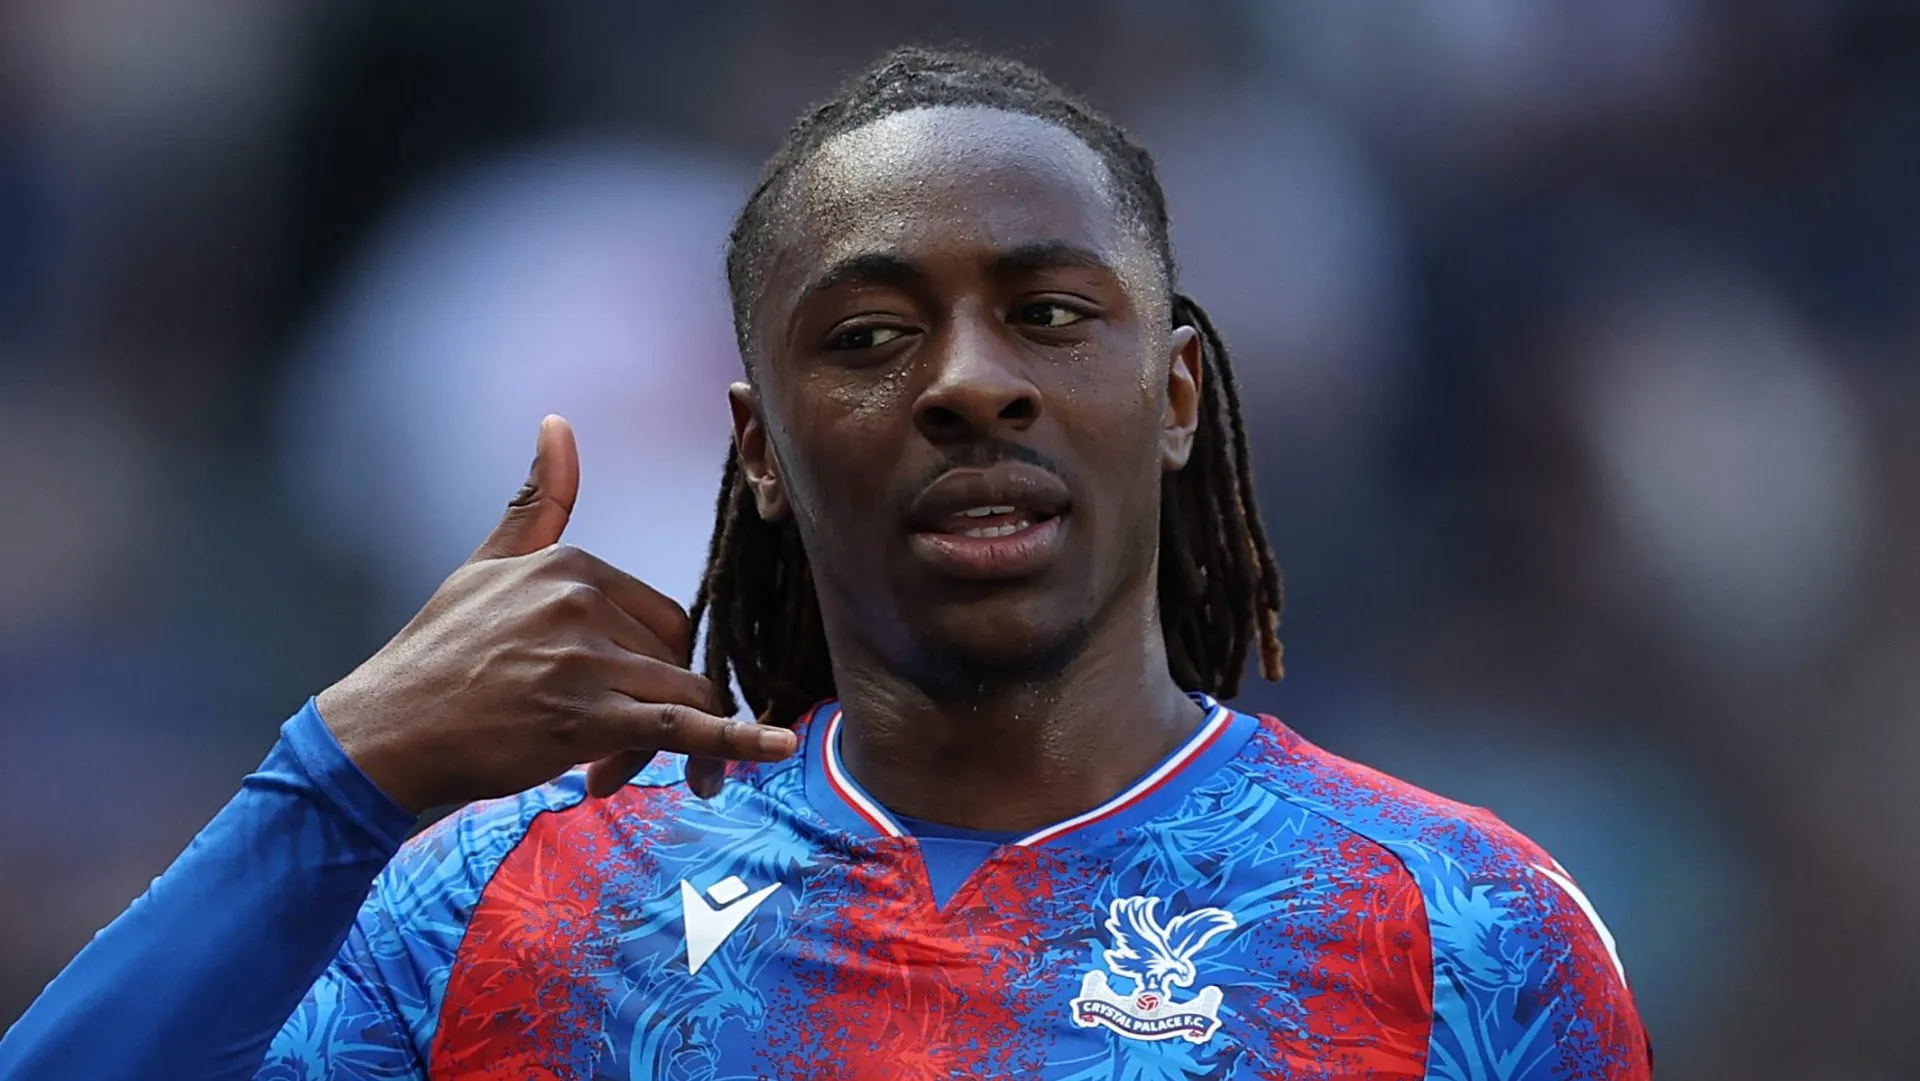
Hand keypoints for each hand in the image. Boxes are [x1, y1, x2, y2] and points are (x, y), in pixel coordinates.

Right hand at [315, 415, 794, 812]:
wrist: (385, 733)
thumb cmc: (437, 655)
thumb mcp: (485, 564)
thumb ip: (537, 500)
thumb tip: (558, 422)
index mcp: (571, 565)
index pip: (660, 616)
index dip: (644, 665)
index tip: (602, 697)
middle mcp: (583, 602)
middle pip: (675, 658)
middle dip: (655, 706)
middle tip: (602, 746)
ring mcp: (586, 659)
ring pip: (679, 698)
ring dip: (657, 747)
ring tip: (602, 769)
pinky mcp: (588, 717)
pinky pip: (685, 728)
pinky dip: (738, 740)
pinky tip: (778, 745)